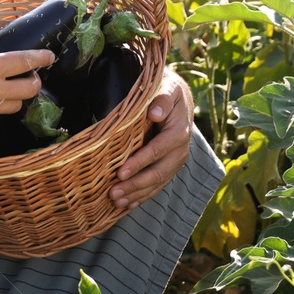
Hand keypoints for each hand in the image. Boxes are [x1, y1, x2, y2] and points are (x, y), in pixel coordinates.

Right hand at [0, 26, 53, 136]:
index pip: (24, 62)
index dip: (41, 58)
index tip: (50, 56)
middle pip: (31, 89)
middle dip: (36, 80)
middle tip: (31, 74)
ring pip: (18, 105)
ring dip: (19, 95)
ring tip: (11, 87)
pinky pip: (0, 114)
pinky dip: (2, 105)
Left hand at [110, 67, 193, 211]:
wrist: (180, 100)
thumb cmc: (168, 93)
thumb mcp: (168, 88)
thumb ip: (162, 99)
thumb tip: (155, 112)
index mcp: (178, 132)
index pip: (158, 150)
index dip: (140, 162)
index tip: (120, 172)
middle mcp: (180, 150)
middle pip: (158, 172)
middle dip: (135, 185)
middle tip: (113, 193)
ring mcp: (176, 161)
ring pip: (157, 183)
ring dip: (136, 194)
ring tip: (116, 203)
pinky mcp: (171, 168)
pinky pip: (157, 185)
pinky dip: (142, 196)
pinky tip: (128, 205)